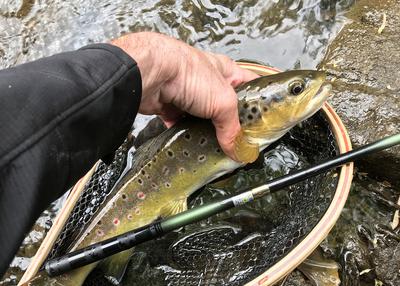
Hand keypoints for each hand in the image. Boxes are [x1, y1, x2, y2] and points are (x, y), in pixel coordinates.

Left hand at [111, 32, 257, 160]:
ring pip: (203, 119)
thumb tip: (238, 150)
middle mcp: (208, 82)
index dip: (259, 101)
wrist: (151, 74)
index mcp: (226, 72)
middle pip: (225, 107)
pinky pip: (182, 125)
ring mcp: (188, 95)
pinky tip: (192, 145)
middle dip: (231, 124)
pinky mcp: (171, 107)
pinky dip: (186, 136)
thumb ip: (233, 128)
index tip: (266, 119)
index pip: (250, 86)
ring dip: (207, 132)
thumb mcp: (223, 101)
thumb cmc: (188, 73)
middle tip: (239, 143)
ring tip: (216, 148)